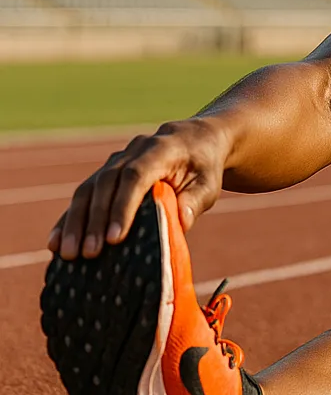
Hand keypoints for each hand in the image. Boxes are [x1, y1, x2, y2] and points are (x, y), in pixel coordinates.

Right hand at [47, 117, 229, 260]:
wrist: (195, 140)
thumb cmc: (204, 166)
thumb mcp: (210, 182)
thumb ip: (196, 200)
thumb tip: (182, 221)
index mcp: (161, 149)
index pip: (137, 176)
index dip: (123, 206)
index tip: (114, 238)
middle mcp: (133, 151)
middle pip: (106, 182)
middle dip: (95, 219)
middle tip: (89, 253)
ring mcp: (116, 160)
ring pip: (89, 188)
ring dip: (76, 221)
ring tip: (68, 254)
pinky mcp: (105, 173)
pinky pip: (82, 195)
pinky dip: (69, 219)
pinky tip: (56, 243)